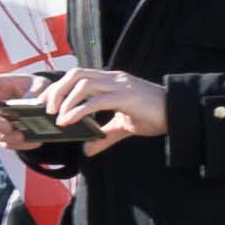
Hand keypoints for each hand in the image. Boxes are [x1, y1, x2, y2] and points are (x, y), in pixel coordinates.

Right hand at [0, 69, 48, 152]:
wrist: (40, 103)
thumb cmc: (33, 89)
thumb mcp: (39, 85)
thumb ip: (35, 91)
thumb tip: (32, 104)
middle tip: (8, 127)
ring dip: (3, 136)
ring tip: (21, 136)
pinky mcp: (0, 136)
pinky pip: (3, 142)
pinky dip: (17, 143)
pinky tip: (30, 141)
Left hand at [42, 66, 169, 149]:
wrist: (179, 113)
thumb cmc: (154, 115)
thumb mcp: (124, 126)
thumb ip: (105, 136)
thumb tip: (88, 150)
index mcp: (111, 81)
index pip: (79, 75)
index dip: (60, 86)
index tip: (45, 101)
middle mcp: (113, 79)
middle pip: (77, 74)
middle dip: (57, 89)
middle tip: (45, 108)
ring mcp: (119, 86)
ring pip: (84, 83)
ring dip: (65, 99)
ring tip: (55, 116)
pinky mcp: (125, 98)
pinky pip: (96, 101)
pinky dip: (78, 110)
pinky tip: (68, 121)